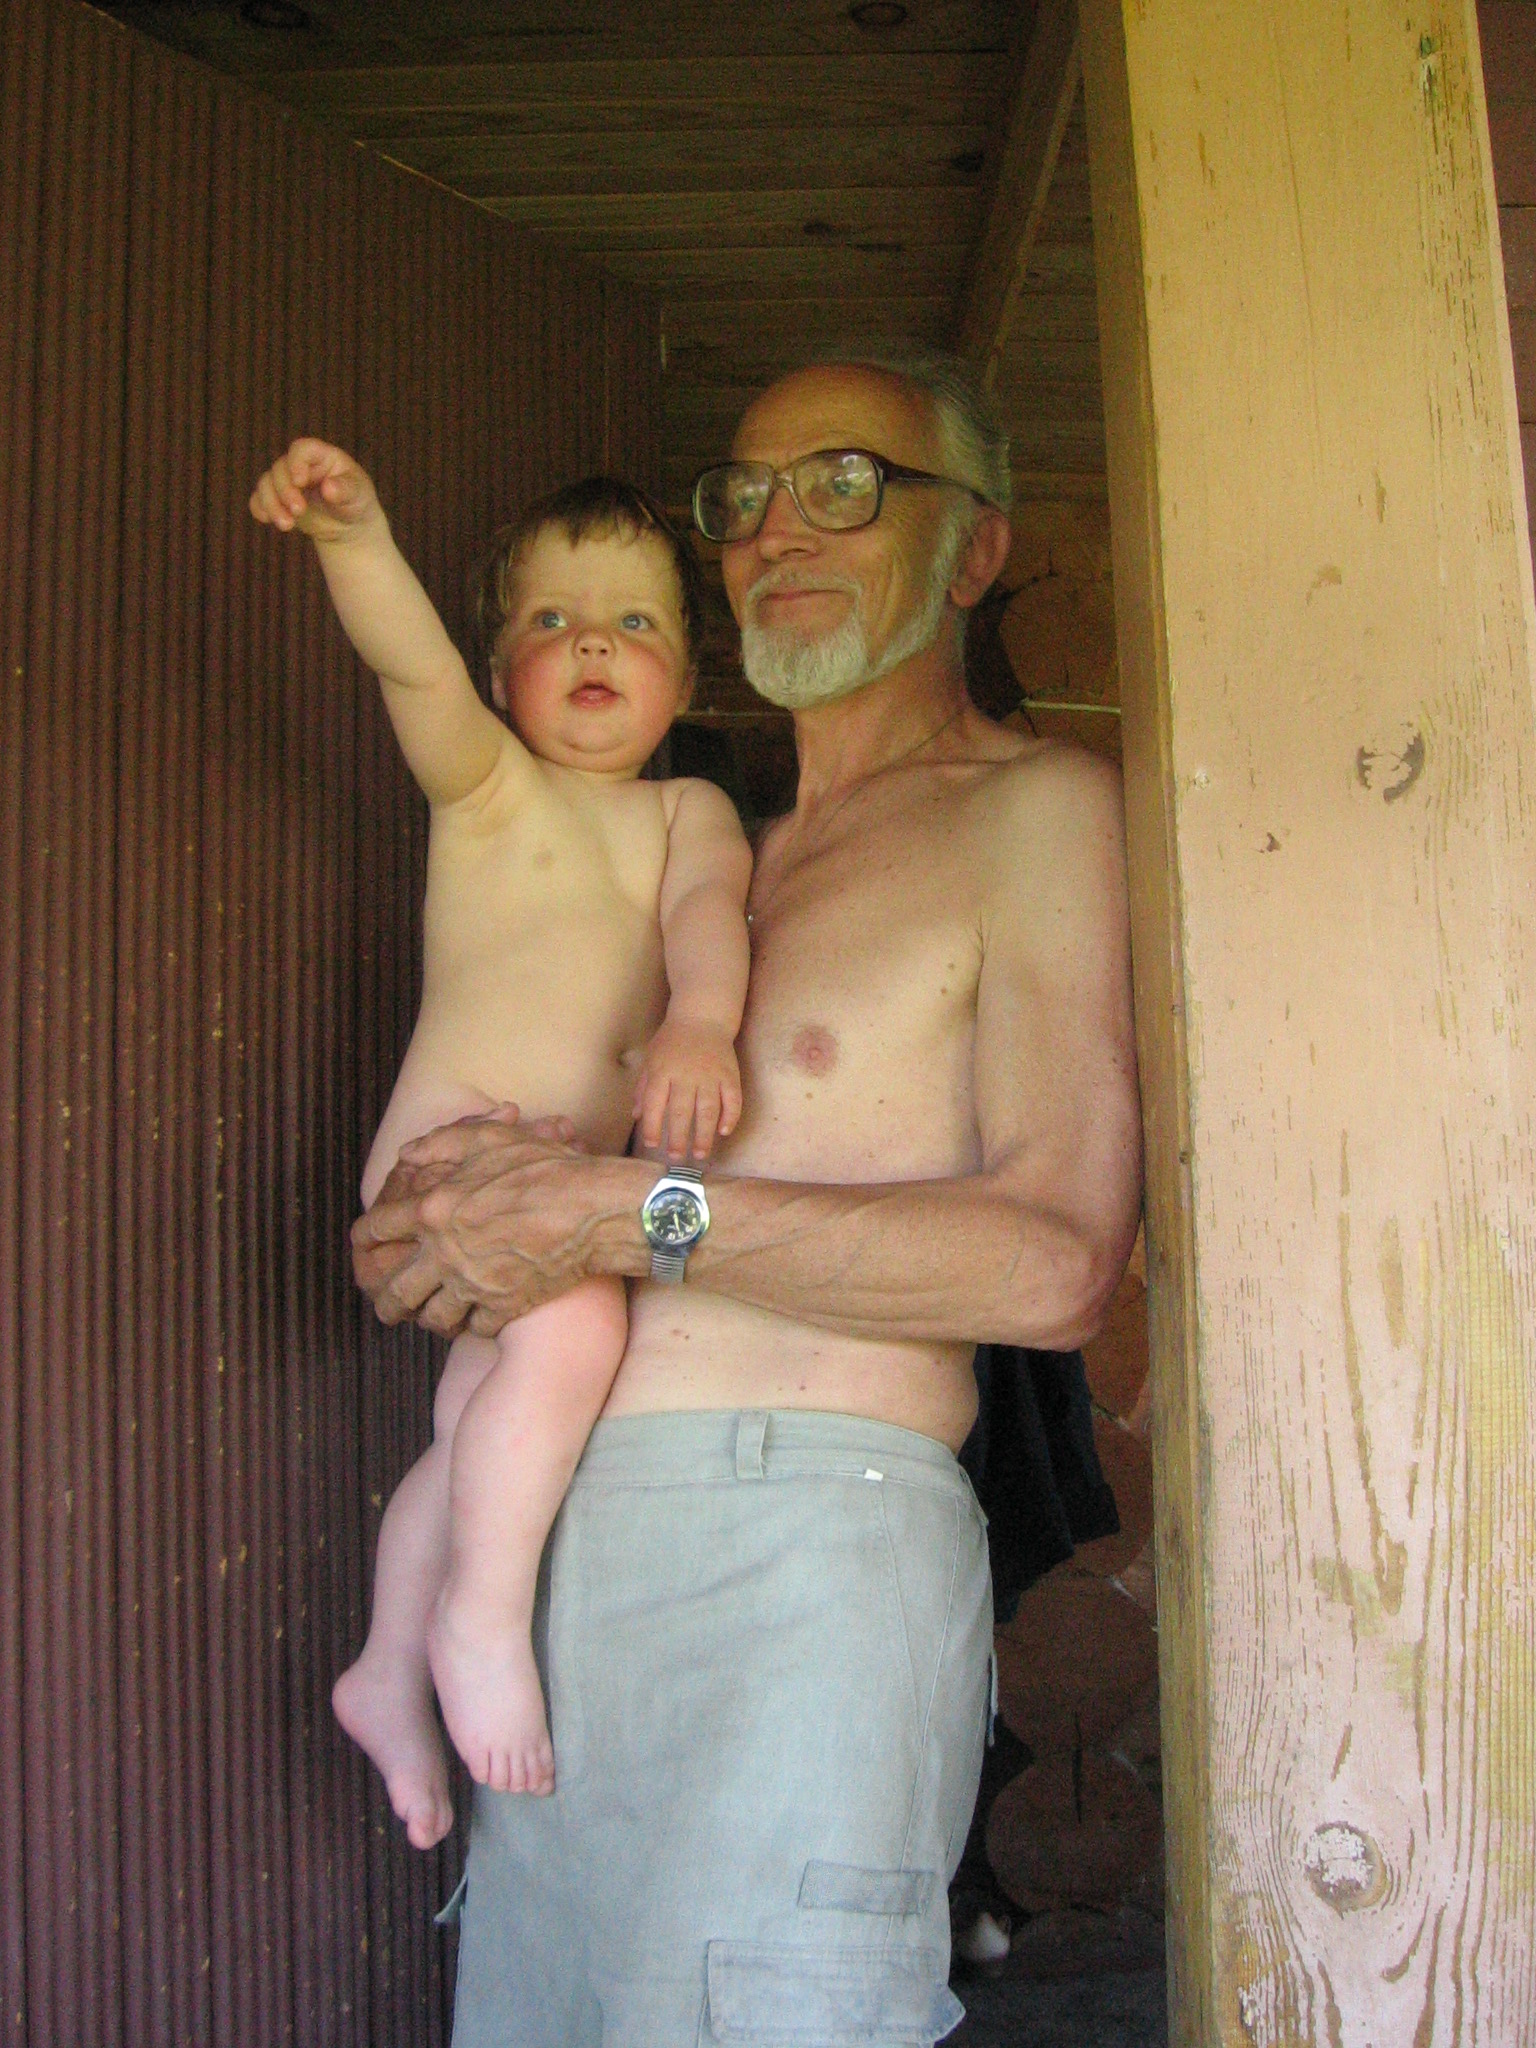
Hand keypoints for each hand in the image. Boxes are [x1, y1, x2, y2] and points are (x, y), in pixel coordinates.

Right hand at [248, 437, 382, 545]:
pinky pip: (259, 500)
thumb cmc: (356, 501)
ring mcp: (286, 482)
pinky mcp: (277, 500)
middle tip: (299, 511)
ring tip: (287, 525)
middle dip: (286, 491)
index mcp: (321, 456)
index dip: (296, 462)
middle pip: (280, 469)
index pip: (301, 449)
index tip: (300, 482)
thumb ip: (345, 490)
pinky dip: (260, 509)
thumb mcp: (358, 495)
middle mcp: (299, 465)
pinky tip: (268, 521)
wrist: (347, 524)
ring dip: (272, 504)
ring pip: (266, 484)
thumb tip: (328, 488)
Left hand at [350, 1107, 642, 1336]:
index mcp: (434, 1210)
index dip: (364, 1239)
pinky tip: (478, 1315)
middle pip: (395, 1292)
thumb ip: (440, 1144)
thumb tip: (406, 1156)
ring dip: (429, 1316)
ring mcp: (474, 1285)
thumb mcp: (489, 1140)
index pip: (375, 1231)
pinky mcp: (504, 1307)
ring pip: (433, 1317)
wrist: (595, 1211)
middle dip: (386, 1303)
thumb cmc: (545, 1168)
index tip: (366, 1246)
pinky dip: (474, 1323)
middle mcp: (446, 1254)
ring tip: (431, 1314)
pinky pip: (476, 1327)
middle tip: (389, 1306)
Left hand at [633, 1017, 742, 1161]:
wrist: (702, 1016)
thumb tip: (636, 1115)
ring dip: (704, 1135)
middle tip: (676, 1157)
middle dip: (677, 1138)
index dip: (652, 1127)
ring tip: (700, 1154)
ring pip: (708, 1111)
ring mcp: (710, 1076)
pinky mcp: (729, 1074)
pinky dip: (730, 1117)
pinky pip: (732, 1100)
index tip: (652, 1145)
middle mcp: (686, 1076)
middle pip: (681, 1113)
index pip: (654, 1105)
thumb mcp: (651, 1058)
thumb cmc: (672, 1040)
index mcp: (662, 1071)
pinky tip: (724, 1132)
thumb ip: (643, 1087)